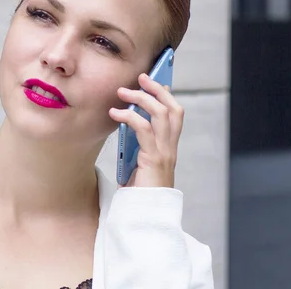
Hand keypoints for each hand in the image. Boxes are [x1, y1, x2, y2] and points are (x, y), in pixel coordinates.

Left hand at [108, 73, 183, 187]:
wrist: (144, 214)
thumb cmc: (139, 190)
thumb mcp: (138, 161)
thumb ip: (136, 144)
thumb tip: (125, 121)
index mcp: (168, 148)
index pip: (175, 115)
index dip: (167, 96)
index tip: (155, 81)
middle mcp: (170, 148)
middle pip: (173, 109)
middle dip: (158, 90)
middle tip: (142, 77)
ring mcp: (164, 153)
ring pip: (161, 114)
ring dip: (142, 98)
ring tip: (123, 92)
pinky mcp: (153, 159)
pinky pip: (144, 129)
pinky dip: (129, 117)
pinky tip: (115, 113)